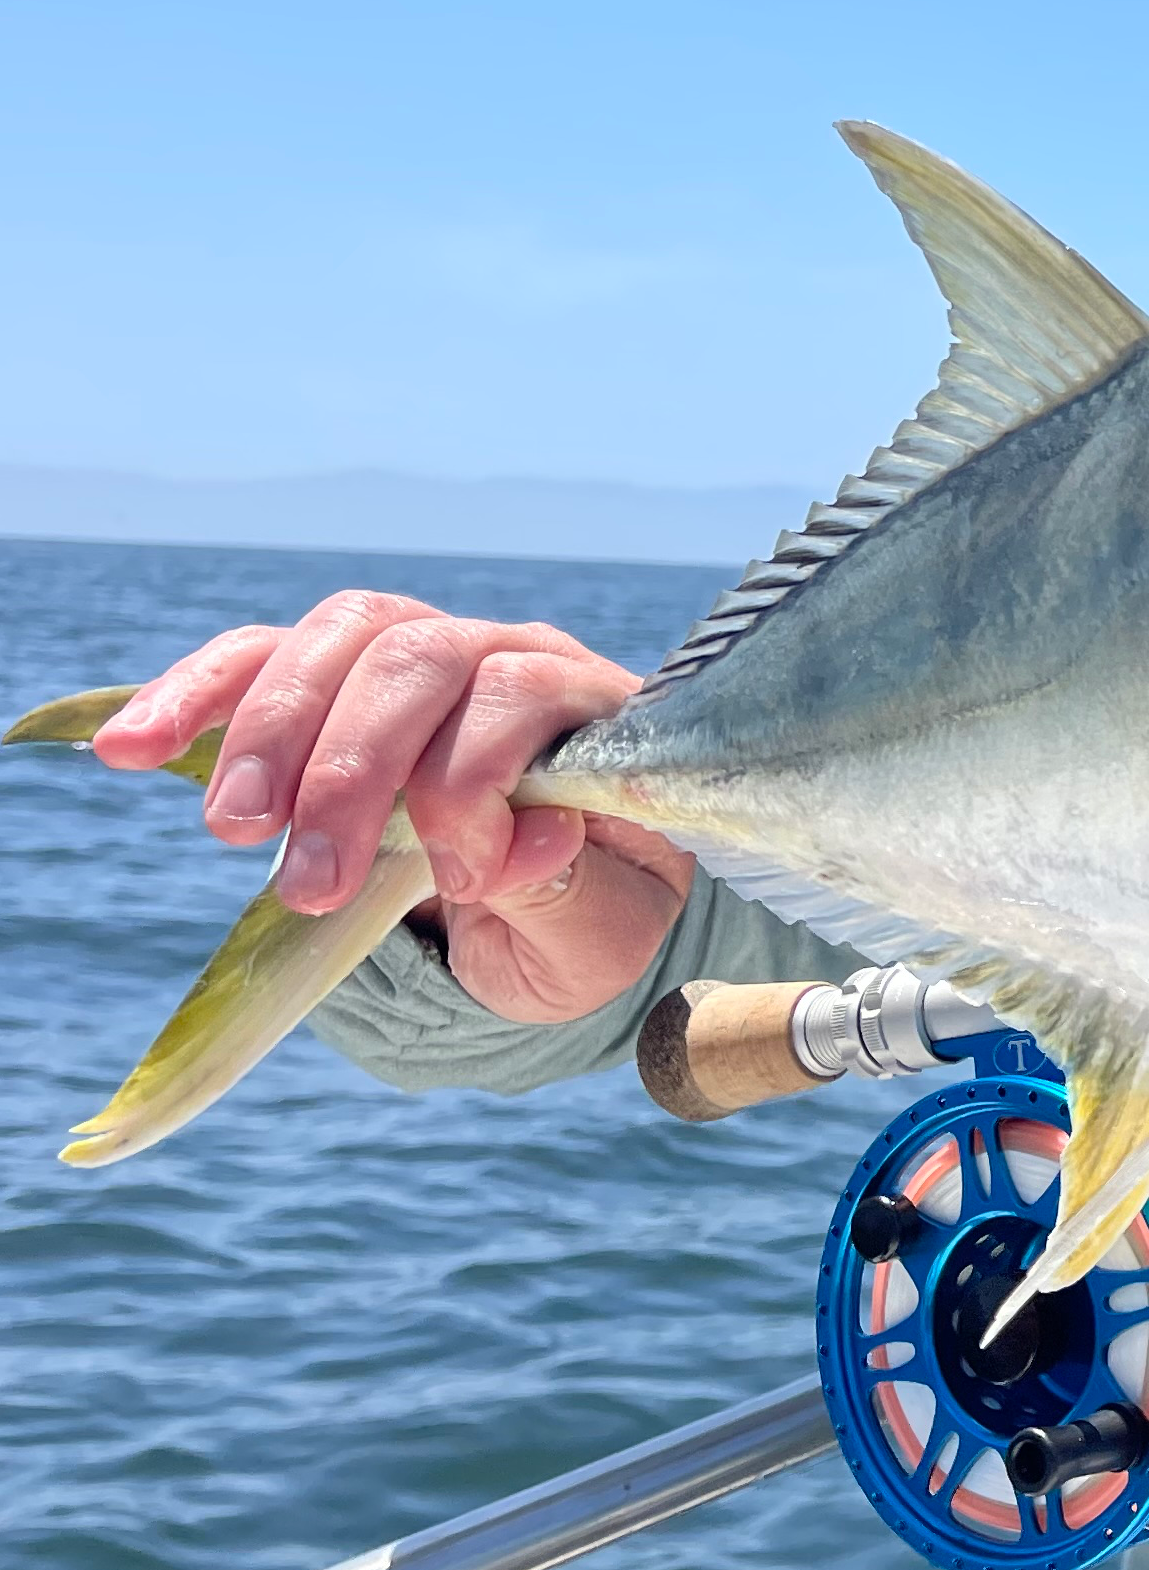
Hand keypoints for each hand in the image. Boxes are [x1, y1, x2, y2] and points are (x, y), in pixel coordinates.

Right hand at [93, 593, 694, 1025]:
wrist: (552, 913)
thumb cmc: (587, 913)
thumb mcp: (601, 929)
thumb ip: (569, 886)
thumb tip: (528, 839)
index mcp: (585, 707)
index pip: (518, 692)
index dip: (474, 778)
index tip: (456, 878)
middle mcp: (503, 656)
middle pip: (414, 659)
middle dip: (350, 770)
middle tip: (312, 883)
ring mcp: (416, 656)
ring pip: (335, 640)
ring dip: (271, 731)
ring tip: (234, 829)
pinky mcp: (333, 681)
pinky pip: (258, 659)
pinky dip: (192, 695)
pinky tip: (128, 746)